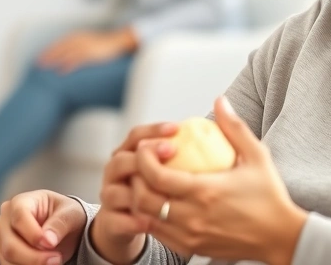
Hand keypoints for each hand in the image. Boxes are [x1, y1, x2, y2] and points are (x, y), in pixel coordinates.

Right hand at [0, 189, 86, 264]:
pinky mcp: (2, 254)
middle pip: (10, 244)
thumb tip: (48, 240)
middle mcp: (4, 219)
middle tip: (56, 259)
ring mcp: (0, 238)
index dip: (34, 234)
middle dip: (34, 257)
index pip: (19, 217)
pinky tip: (43, 264)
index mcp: (21, 201)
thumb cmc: (65, 216)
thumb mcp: (71, 214)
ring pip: (8, 259)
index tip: (51, 244)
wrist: (63, 229)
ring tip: (53, 261)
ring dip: (32, 264)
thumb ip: (60, 224)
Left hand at [38, 29, 136, 73]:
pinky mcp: (91, 54)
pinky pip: (76, 60)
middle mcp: (78, 39)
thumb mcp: (88, 42)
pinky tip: (61, 72)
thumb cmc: (103, 44)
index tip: (40, 57)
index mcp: (77, 36)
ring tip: (46, 68)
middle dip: (47, 55)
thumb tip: (69, 53)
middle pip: (59, 48)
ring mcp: (84, 46)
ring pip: (65, 54)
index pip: (59, 43)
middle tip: (38, 64)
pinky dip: (67, 66)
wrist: (117, 42)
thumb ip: (78, 45)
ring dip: (54, 60)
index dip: (48, 50)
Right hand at [92, 122, 179, 264]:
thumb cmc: (160, 189)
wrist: (130, 222)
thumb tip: (219, 108)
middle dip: (144, 157)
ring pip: (114, 193)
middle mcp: (116, 173)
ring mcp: (111, 198)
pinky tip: (150, 222)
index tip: (177, 128)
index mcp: (130, 153)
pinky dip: (132, 222)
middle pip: (121, 160)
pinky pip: (117, 221)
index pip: (136, 136)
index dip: (153, 131)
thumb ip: (189, 144)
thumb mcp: (170, 165)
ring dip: (137, 192)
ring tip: (162, 191)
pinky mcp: (111, 223)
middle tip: (171, 151)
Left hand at [131, 97, 307, 264]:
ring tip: (149, 181)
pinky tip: (161, 202)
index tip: (148, 146)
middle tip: (143, 162)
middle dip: (136, 178)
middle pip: (143, 199)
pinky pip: (159, 233)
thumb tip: (219, 100)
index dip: (144, 159)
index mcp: (205, 192)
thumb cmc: (269, 195)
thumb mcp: (257, 156)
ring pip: (146, 218)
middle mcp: (193, 217)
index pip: (156, 176)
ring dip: (141, 198)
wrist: (280, 236)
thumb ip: (234, 127)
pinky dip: (152, 217)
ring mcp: (190, 236)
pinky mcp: (192, 248)